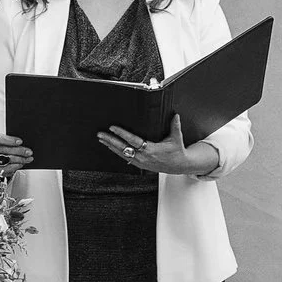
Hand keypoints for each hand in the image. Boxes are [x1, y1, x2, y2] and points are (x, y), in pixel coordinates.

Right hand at [0, 133, 34, 171]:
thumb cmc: (0, 147)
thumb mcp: (3, 140)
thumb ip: (10, 140)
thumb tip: (23, 144)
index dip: (10, 140)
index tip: (20, 142)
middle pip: (5, 150)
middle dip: (19, 151)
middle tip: (29, 152)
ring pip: (6, 160)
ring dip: (20, 160)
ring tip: (28, 159)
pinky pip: (6, 168)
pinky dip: (16, 166)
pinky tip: (21, 164)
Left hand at [102, 115, 217, 176]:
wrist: (179, 165)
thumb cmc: (177, 151)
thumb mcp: (177, 138)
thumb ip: (175, 126)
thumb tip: (175, 115)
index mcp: (151, 150)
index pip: (133, 140)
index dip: (122, 134)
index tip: (113, 128)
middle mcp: (144, 157)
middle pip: (123, 148)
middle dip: (111, 140)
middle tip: (101, 134)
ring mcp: (141, 162)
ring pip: (122, 154)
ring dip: (111, 146)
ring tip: (102, 139)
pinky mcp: (140, 165)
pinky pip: (126, 158)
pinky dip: (117, 152)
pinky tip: (110, 147)